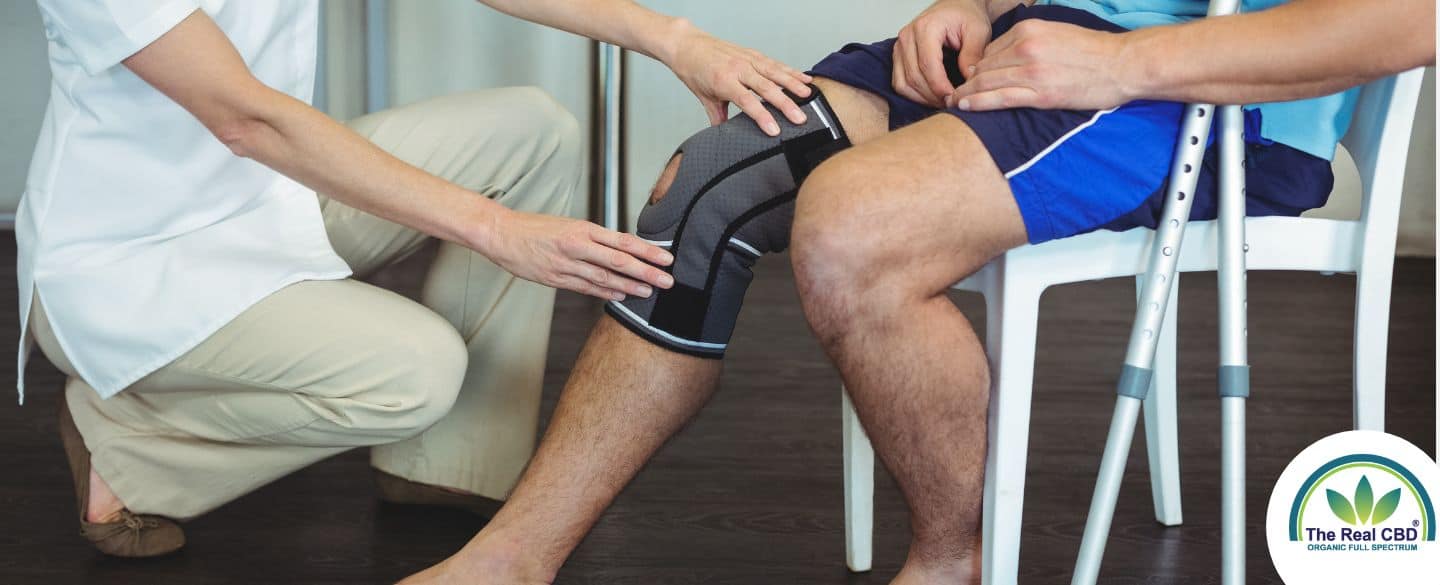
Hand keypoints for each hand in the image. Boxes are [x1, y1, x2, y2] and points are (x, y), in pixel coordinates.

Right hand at [481, 209, 673, 301]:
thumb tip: (620, 250)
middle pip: (619, 260)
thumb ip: (593, 238)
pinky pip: (585, 287)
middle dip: (646, 272)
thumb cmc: (535, 228)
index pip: (623, 241)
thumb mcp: (568, 225)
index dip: (647, 251)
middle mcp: (577, 245)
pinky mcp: (555, 278)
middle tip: (667, 281)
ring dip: (629, 286)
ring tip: (649, 292)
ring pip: (604, 277)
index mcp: (583, 228)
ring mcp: (566, 263)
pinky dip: (605, 292)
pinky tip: (620, 296)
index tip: (666, 259)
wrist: (502, 233)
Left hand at [661, 19, 813, 135]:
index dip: (761, 116)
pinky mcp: (753, 54)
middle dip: (785, 104)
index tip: (774, 130)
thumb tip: (725, 137)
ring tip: (808, 96)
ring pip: (774, 73)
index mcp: (724, 81)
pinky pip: (775, 63)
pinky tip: (804, 78)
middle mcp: (738, 68)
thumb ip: (718, 117)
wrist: (688, 46)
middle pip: (766, 88)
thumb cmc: (695, 71)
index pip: (747, 101)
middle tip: (799, 118)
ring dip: (793, 84)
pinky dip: (790, 71)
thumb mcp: (704, 97)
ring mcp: (747, 59)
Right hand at [893, 0, 992, 106]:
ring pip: (903, 83)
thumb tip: (968, 81)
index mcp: (926, 27)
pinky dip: (914, 94)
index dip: (940, 87)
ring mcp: (899, 47)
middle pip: (914, 77)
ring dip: (922, 98)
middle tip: (952, 104)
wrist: (956, 6)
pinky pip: (899, 83)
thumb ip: (974, 54)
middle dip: (933, 96)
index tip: (955, 99)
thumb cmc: (966, 15)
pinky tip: (931, 97)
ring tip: (943, 102)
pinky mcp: (898, 56)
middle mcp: (907, 36)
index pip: (928, 65)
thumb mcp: (978, 31)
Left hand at [948, 19, 1134, 110]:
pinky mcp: (1040, 94)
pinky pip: (1000, 98)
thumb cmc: (1093, 52)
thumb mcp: (1056, 33)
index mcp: (1029, 29)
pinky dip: (979, 103)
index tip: (969, 79)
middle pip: (984, 66)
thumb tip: (1005, 56)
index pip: (990, 50)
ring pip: (987, 82)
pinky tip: (966, 107)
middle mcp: (1026, 47)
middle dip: (967, 81)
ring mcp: (1032, 71)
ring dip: (966, 94)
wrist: (1122, 65)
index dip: (978, 67)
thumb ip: (1029, 41)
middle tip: (952, 93)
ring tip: (954, 102)